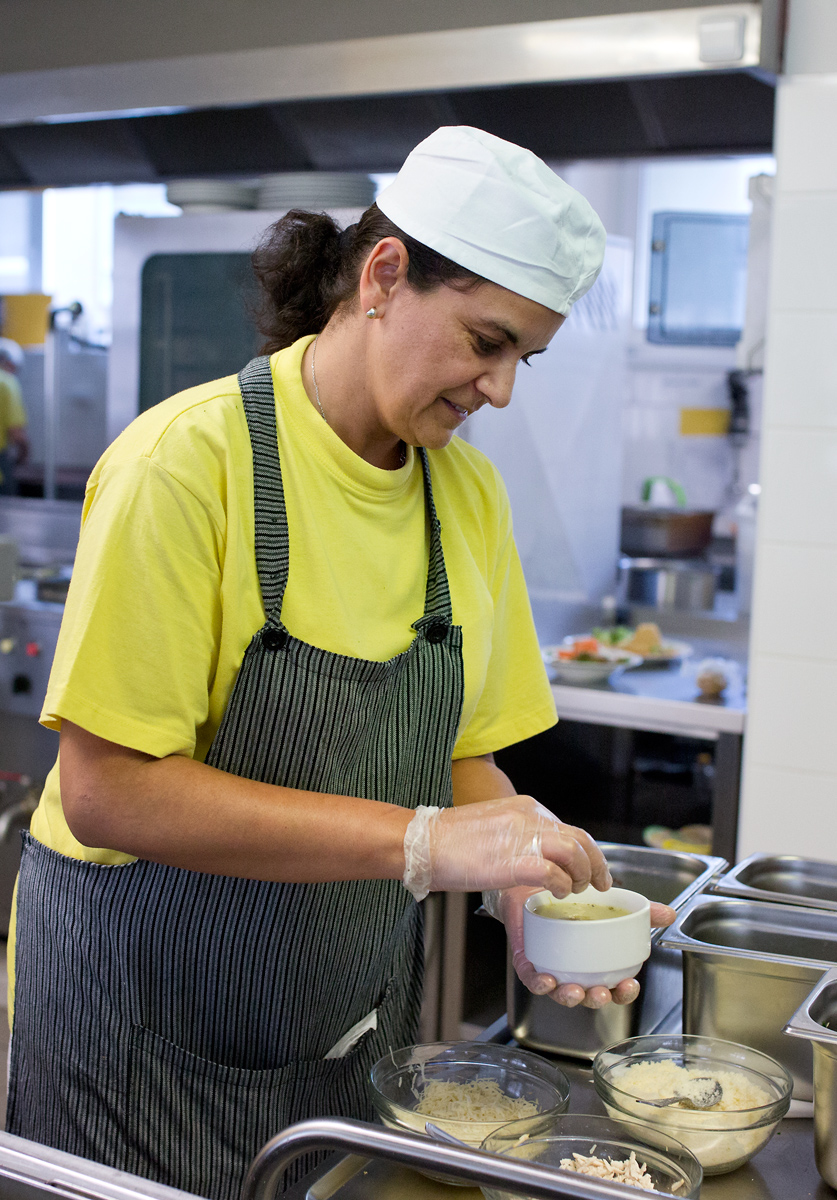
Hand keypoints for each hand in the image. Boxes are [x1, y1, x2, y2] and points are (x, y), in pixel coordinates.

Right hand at [402, 798, 610, 899]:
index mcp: (524, 808)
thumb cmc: (450, 841)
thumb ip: (518, 835)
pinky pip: (553, 872)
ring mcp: (521, 837)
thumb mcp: (493, 827)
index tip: (591, 868)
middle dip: (596, 864)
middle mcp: (529, 817)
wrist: (422, 842)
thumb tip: (538, 855)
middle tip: (600, 884)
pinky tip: (557, 893)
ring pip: (574, 851)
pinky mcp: (513, 861)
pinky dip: (562, 885)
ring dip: (582, 875)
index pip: (569, 827)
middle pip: (580, 838)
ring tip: (576, 891)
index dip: (587, 851)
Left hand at [497, 884, 676, 1008]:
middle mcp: (575, 971)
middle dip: (597, 1000)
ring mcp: (551, 967)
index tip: (631, 985)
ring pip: (560, 992)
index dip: (624, 993)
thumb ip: (642, 912)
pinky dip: (538, 983)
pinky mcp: (527, 961)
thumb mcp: (612, 904)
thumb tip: (668, 914)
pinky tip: (546, 980)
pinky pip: (531, 978)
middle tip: (603, 993)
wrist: (539, 881)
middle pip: (589, 996)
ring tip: (576, 991)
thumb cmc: (576, 902)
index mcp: (598, 965)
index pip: (615, 988)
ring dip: (569, 997)